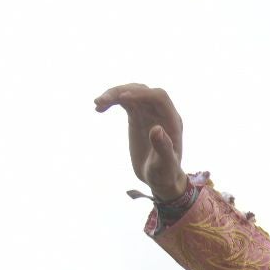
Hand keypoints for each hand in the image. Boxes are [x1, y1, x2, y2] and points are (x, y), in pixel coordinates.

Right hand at [93, 83, 188, 201]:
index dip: (142, 94)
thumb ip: (163, 148)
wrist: (160, 178)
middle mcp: (161, 113)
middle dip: (123, 92)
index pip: (159, 97)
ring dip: (115, 94)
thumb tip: (156, 129)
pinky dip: (112, 101)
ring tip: (97, 103)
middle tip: (103, 101)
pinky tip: (99, 108)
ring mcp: (149, 113)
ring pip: (132, 93)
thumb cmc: (165, 173)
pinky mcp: (137, 117)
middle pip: (143, 91)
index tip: (123, 98)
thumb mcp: (165, 164)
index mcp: (172, 120)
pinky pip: (125, 102)